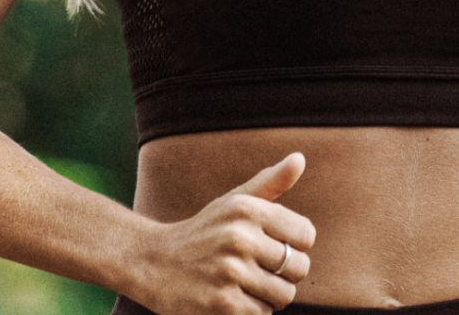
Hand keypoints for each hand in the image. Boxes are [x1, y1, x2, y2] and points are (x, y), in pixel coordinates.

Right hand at [123, 152, 316, 314]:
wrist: (152, 263)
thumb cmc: (203, 232)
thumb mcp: (233, 202)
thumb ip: (270, 182)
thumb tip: (300, 158)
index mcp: (246, 210)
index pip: (306, 235)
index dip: (295, 245)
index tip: (272, 246)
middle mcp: (239, 238)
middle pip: (299, 268)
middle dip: (284, 274)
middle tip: (257, 270)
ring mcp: (230, 273)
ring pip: (284, 295)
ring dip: (268, 295)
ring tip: (244, 284)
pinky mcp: (223, 305)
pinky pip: (262, 314)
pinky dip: (251, 311)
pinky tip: (230, 298)